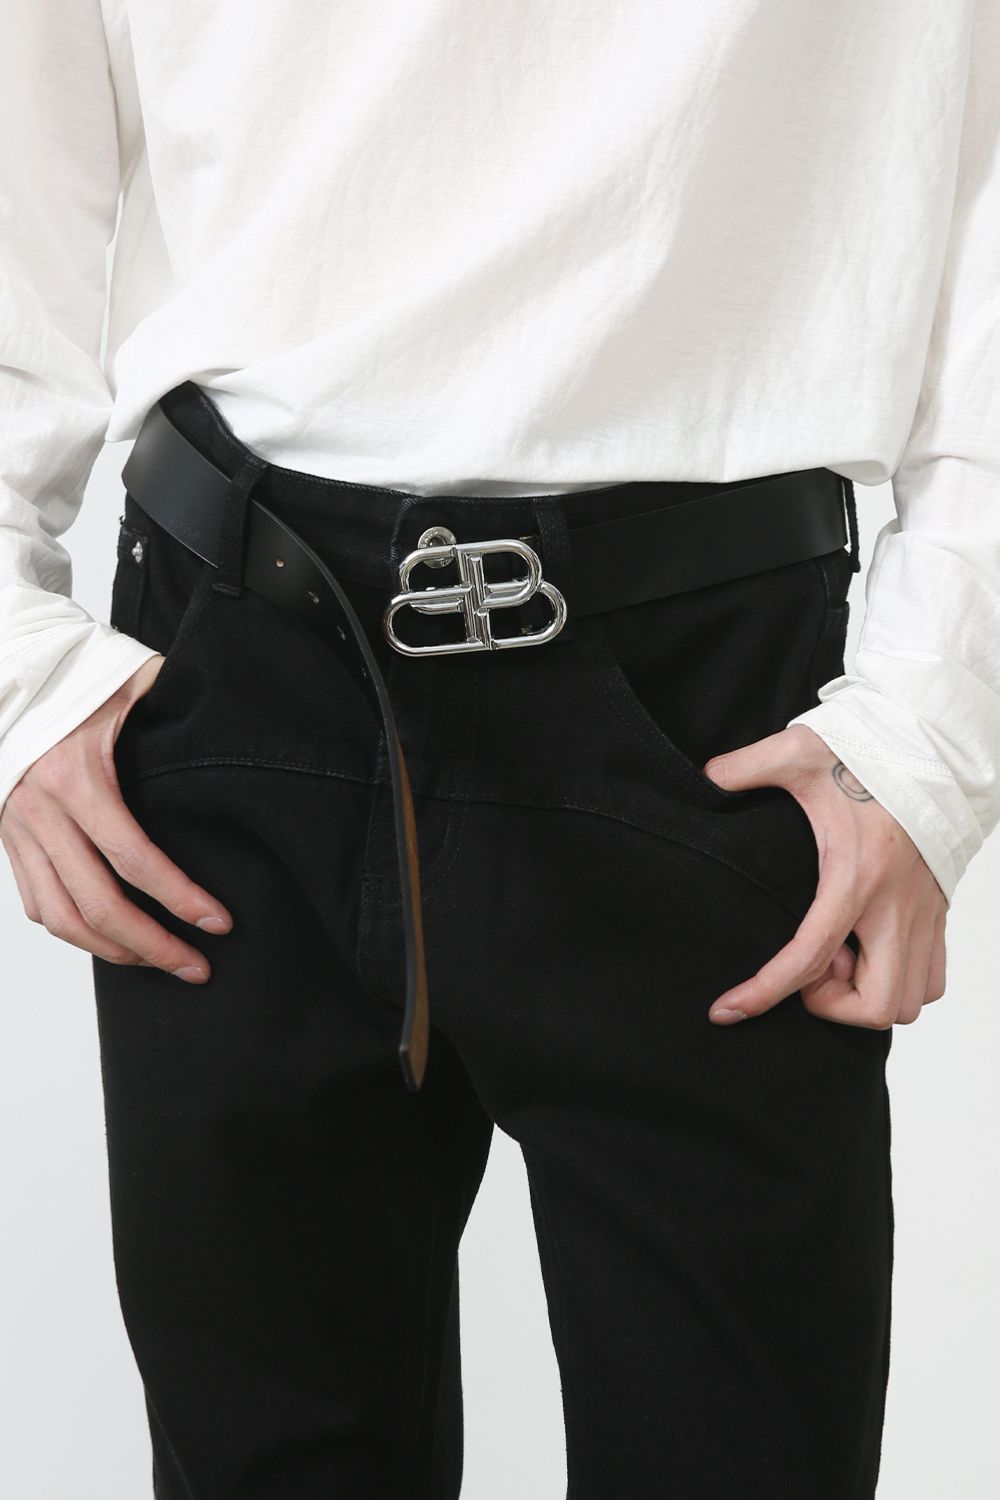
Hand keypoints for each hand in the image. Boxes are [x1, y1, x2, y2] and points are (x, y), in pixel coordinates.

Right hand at [0, 655, 232, 979]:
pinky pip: (37, 904)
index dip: (180, 899)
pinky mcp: (7, 841)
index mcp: (75, 779)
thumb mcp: (133, 681)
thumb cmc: (77, 676)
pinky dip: (73, 931)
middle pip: (98, 906)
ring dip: (114, 951)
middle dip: (153, 946)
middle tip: (197, 966)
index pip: (134, 859)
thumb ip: (177, 702)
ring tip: (160, 962)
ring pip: (62, 919)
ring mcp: (18, 831)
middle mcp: (40, 812)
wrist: (10, 673)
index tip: (218, 924)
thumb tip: (231, 720)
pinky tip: (111, 940)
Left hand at [701, 723, 947, 1028]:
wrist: (936, 744)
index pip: (809, 955)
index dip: (765, 992)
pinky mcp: (938, 910)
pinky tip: (864, 951)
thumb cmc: (871, 751)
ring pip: (912, 999)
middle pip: (878, 1004)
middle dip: (832, 1006)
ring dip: (868, 995)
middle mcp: (896, 904)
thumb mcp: (798, 752)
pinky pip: (932, 977)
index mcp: (856, 874)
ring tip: (836, 957)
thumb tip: (706, 779)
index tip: (729, 1009)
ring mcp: (924, 912)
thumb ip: (745, 766)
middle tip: (806, 971)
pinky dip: (899, 982)